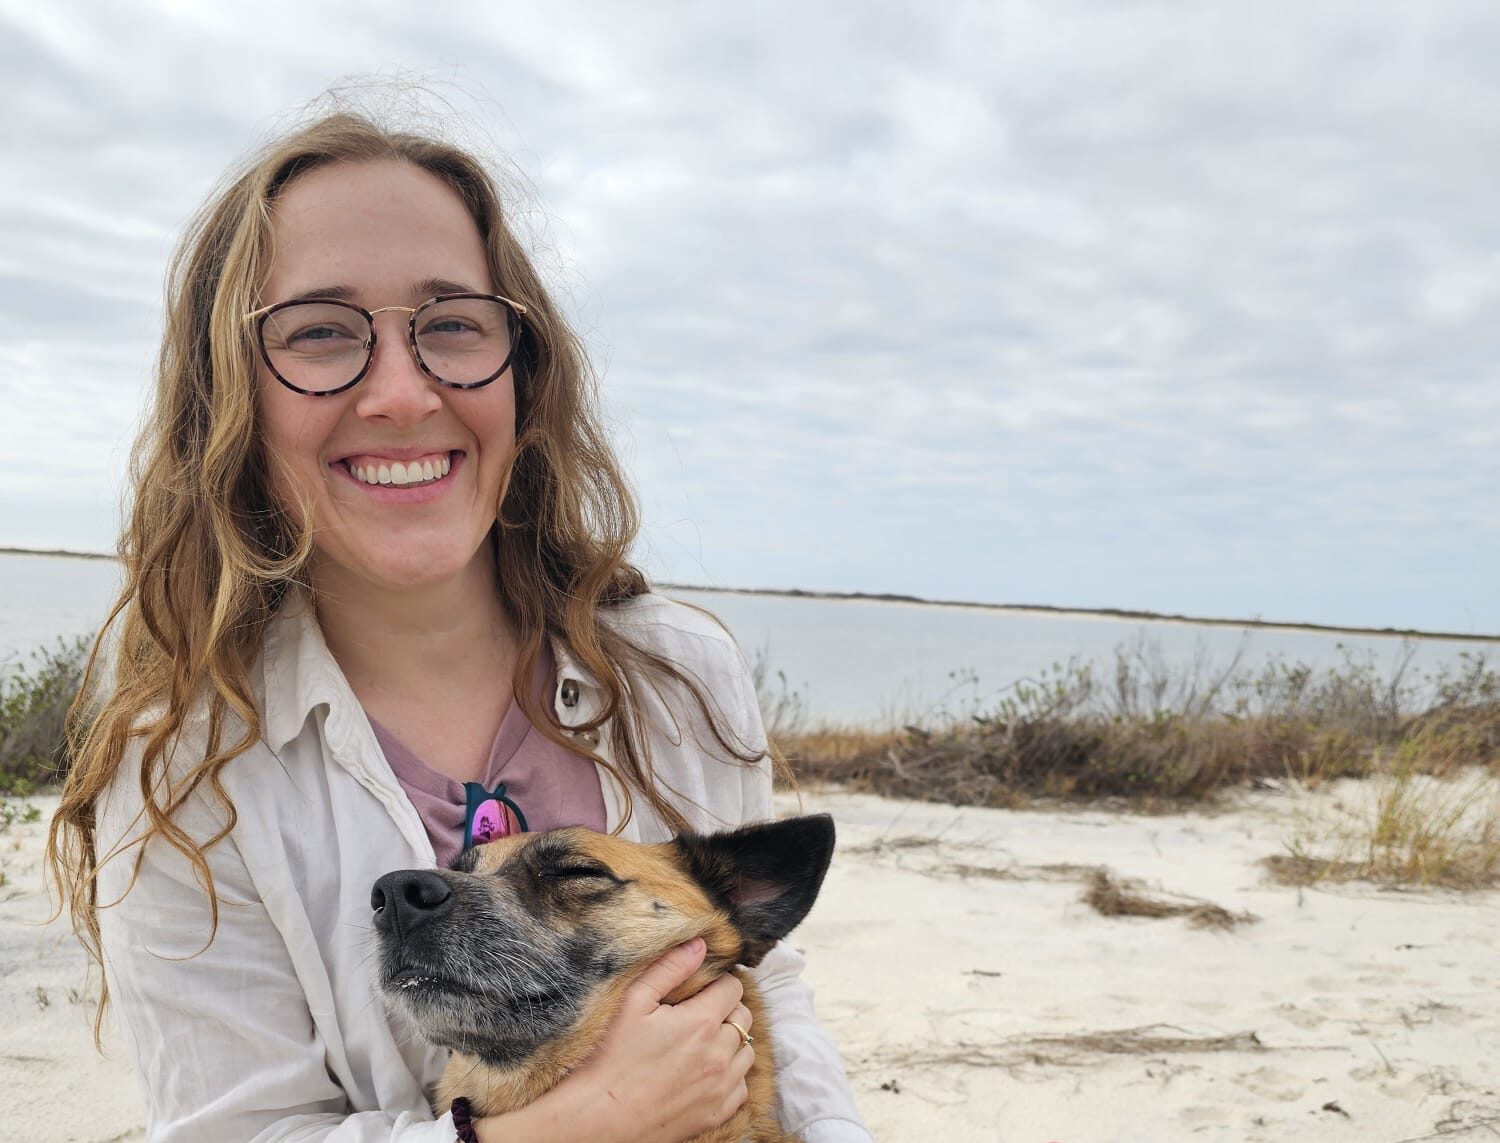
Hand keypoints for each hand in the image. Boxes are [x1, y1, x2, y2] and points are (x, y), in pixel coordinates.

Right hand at [481, 938, 754, 1142]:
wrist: (601, 1117)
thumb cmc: (612, 1058)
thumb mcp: (634, 1002)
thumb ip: (670, 968)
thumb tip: (700, 944)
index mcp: (703, 1022)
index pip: (734, 988)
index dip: (719, 983)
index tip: (704, 988)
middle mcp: (720, 1054)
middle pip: (744, 1018)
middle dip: (726, 1009)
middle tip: (700, 1014)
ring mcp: (722, 1086)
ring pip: (747, 1051)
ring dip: (731, 1043)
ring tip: (703, 1043)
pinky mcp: (717, 1113)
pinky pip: (741, 1086)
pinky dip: (730, 1076)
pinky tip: (706, 1072)